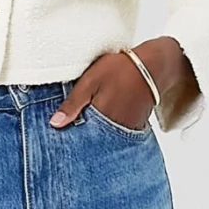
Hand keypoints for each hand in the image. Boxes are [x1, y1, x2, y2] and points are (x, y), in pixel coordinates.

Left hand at [48, 38, 194, 130]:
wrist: (153, 65)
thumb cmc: (121, 68)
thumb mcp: (90, 80)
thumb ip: (73, 103)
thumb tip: (55, 123)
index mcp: (100, 117)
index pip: (79, 138)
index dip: (69, 140)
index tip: (60, 140)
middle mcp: (114, 128)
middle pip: (93, 142)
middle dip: (82, 142)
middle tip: (71, 139)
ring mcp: (126, 130)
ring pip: (105, 140)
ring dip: (96, 137)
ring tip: (88, 131)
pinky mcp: (135, 127)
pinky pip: (118, 136)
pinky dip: (109, 133)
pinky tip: (103, 124)